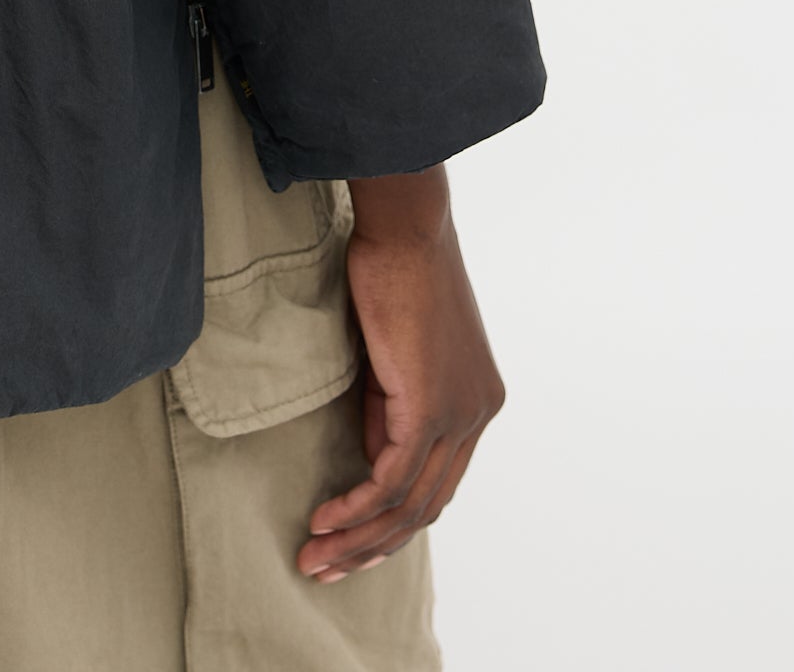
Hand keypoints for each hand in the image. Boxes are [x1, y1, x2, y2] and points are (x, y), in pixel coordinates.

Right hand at [296, 165, 504, 585]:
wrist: (406, 227)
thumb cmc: (392, 270)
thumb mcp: (393, 354)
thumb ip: (389, 406)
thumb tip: (372, 453)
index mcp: (478, 399)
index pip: (437, 481)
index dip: (392, 519)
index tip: (347, 537)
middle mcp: (479, 413)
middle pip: (427, 506)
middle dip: (372, 545)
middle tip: (325, 567)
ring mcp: (461, 413)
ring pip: (410, 504)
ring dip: (358, 537)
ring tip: (313, 555)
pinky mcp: (432, 407)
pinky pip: (392, 478)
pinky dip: (356, 506)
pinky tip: (325, 518)